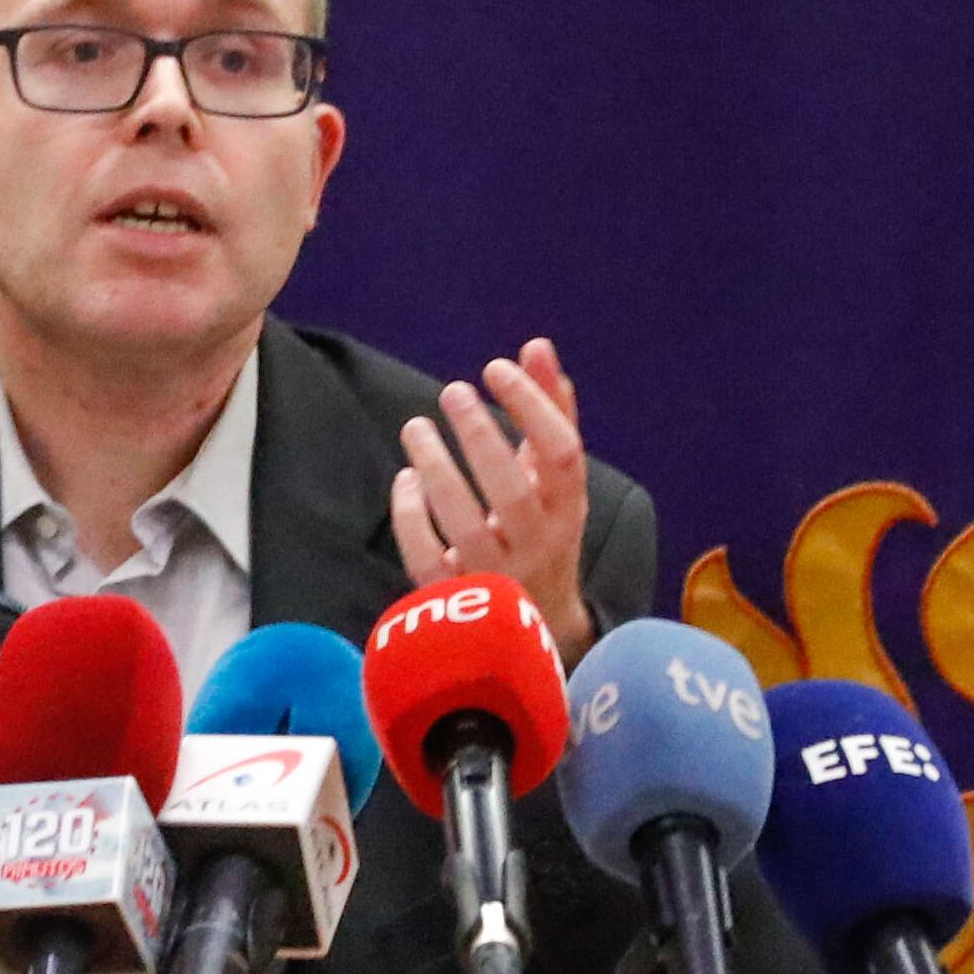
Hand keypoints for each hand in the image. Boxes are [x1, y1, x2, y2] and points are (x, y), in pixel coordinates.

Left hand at [390, 340, 596, 663]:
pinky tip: (405, 480)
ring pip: (465, 527)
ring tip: (415, 427)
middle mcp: (538, 545)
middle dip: (480, 436)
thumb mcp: (554, 478)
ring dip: (437, 470)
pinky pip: (428, 559)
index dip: (530, 406)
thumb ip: (550, 412)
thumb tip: (537, 346)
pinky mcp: (456, 600)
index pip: (561, 454)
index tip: (496, 368)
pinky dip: (411, 517)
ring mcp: (497, 577)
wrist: (538, 628)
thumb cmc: (542, 529)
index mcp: (568, 509)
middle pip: (511, 492)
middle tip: (453, 390)